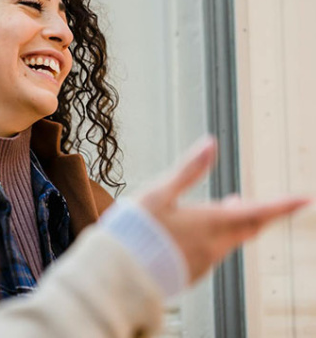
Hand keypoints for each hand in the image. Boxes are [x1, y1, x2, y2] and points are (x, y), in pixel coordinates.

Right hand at [138, 137, 311, 283]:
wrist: (120, 272)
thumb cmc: (136, 229)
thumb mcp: (159, 192)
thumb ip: (188, 169)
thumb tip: (210, 143)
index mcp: (210, 222)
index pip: (258, 212)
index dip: (283, 205)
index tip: (305, 198)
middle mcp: (214, 245)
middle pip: (248, 228)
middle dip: (255, 213)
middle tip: (250, 201)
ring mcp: (205, 263)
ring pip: (229, 241)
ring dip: (229, 225)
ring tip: (217, 209)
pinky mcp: (193, 274)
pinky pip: (212, 254)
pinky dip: (212, 239)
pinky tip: (192, 234)